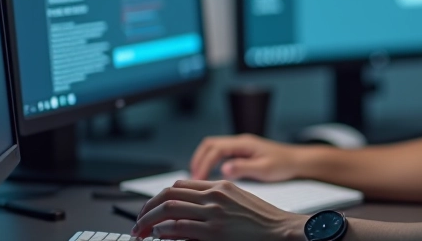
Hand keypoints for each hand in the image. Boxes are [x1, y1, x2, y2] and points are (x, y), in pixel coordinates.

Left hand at [132, 179, 304, 240]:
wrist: (282, 229)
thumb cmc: (263, 220)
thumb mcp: (237, 201)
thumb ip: (213, 201)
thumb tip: (188, 210)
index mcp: (220, 186)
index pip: (179, 186)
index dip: (158, 198)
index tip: (149, 210)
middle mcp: (214, 195)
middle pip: (168, 194)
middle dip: (147, 209)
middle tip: (138, 223)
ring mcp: (214, 213)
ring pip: (169, 208)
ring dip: (149, 221)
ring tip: (141, 232)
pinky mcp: (214, 232)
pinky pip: (179, 227)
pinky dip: (164, 231)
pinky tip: (159, 236)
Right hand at [190, 134, 302, 180]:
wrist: (296, 160)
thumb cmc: (283, 164)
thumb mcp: (264, 169)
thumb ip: (243, 168)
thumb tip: (224, 168)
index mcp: (243, 143)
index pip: (215, 149)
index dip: (204, 163)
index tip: (198, 178)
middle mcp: (240, 142)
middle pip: (210, 144)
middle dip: (198, 159)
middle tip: (193, 178)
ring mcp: (240, 146)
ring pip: (214, 148)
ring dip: (203, 160)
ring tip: (197, 177)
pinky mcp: (242, 152)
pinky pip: (220, 153)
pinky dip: (211, 162)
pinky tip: (210, 175)